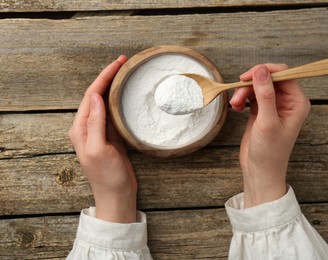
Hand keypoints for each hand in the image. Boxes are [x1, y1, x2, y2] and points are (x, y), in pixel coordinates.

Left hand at [68, 55, 137, 222]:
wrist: (117, 195)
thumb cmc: (107, 177)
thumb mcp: (99, 150)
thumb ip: (95, 124)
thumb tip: (96, 97)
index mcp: (80, 128)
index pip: (91, 95)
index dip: (103, 77)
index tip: (118, 63)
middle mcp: (87, 127)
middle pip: (97, 95)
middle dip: (109, 77)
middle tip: (124, 62)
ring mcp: (100, 131)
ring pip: (106, 102)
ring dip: (114, 86)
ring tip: (126, 73)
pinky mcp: (112, 136)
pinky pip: (114, 112)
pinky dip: (120, 100)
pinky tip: (127, 94)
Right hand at [230, 64, 310, 207]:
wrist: (260, 172)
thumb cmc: (269, 152)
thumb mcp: (267, 122)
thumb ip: (265, 95)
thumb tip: (261, 71)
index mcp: (297, 102)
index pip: (284, 74)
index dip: (265, 71)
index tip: (247, 77)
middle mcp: (288, 102)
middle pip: (269, 78)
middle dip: (251, 83)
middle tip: (238, 94)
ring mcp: (274, 106)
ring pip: (258, 86)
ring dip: (244, 91)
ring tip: (235, 104)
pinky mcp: (262, 111)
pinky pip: (251, 95)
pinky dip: (242, 98)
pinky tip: (236, 108)